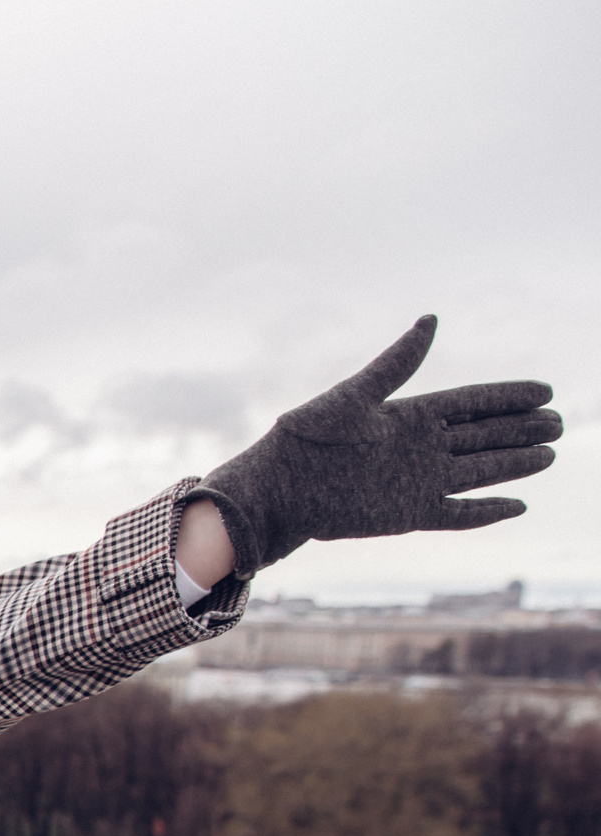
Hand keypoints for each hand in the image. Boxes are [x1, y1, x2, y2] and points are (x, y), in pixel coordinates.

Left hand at [197, 315, 560, 574]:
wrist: (277, 491)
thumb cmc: (304, 440)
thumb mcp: (353, 397)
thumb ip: (396, 364)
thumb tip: (432, 320)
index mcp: (409, 416)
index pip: (471, 403)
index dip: (507, 397)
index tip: (544, 389)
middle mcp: (419, 448)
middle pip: (483, 436)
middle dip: (521, 429)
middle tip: (559, 421)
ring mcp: (417, 482)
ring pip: (479, 472)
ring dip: (513, 465)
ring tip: (550, 454)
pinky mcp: (409, 515)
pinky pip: (458, 514)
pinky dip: (486, 512)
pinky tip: (517, 505)